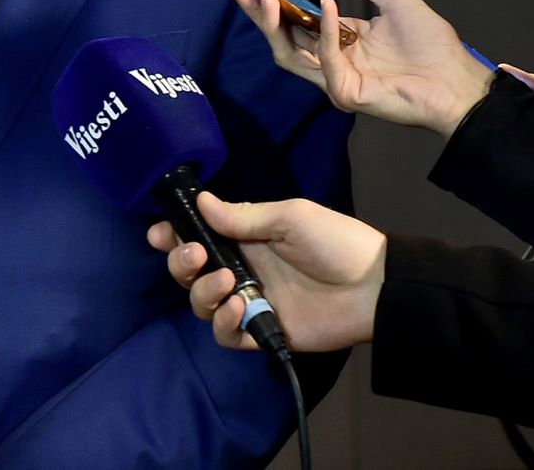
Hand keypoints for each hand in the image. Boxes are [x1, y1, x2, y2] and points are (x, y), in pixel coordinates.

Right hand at [147, 193, 383, 353]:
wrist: (374, 288)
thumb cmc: (334, 242)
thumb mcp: (290, 217)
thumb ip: (243, 215)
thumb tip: (201, 201)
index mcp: (246, 237)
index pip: (199, 235)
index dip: (174, 235)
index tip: (160, 233)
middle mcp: (241, 268)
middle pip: (190, 272)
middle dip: (181, 263)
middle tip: (195, 256)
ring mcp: (250, 301)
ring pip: (201, 303)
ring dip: (203, 293)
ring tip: (230, 284)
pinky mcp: (261, 331)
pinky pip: (225, 333)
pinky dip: (224, 322)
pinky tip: (242, 308)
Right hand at [227, 0, 492, 134]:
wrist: (456, 79)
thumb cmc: (430, 42)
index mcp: (340, 40)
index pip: (295, 22)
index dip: (271, 3)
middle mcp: (332, 61)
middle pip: (282, 39)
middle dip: (257, 13)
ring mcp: (335, 80)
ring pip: (290, 55)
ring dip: (275, 23)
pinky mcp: (346, 93)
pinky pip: (327, 60)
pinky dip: (325, 30)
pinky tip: (327, 5)